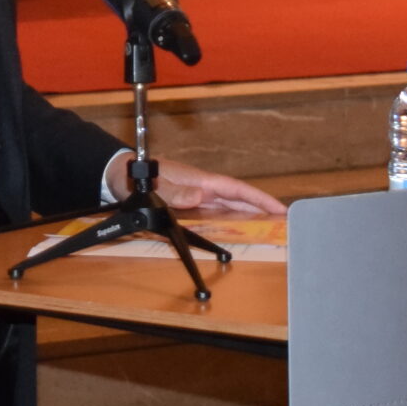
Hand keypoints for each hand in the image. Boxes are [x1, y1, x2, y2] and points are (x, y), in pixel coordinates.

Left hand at [106, 154, 285, 217]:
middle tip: (284, 222)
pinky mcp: (191, 204)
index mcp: (200, 181)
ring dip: (249, 214)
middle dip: (262, 208)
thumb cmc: (139, 180)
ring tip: (269, 226)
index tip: (279, 208)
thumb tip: (200, 195)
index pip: (236, 190)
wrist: (122, 177)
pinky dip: (231, 219)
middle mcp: (203, 188)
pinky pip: (217, 212)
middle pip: (239, 199)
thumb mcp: (155, 187)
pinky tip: (239, 228)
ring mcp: (198, 196)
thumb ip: (176, 192)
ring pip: (230, 206)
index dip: (259, 198)